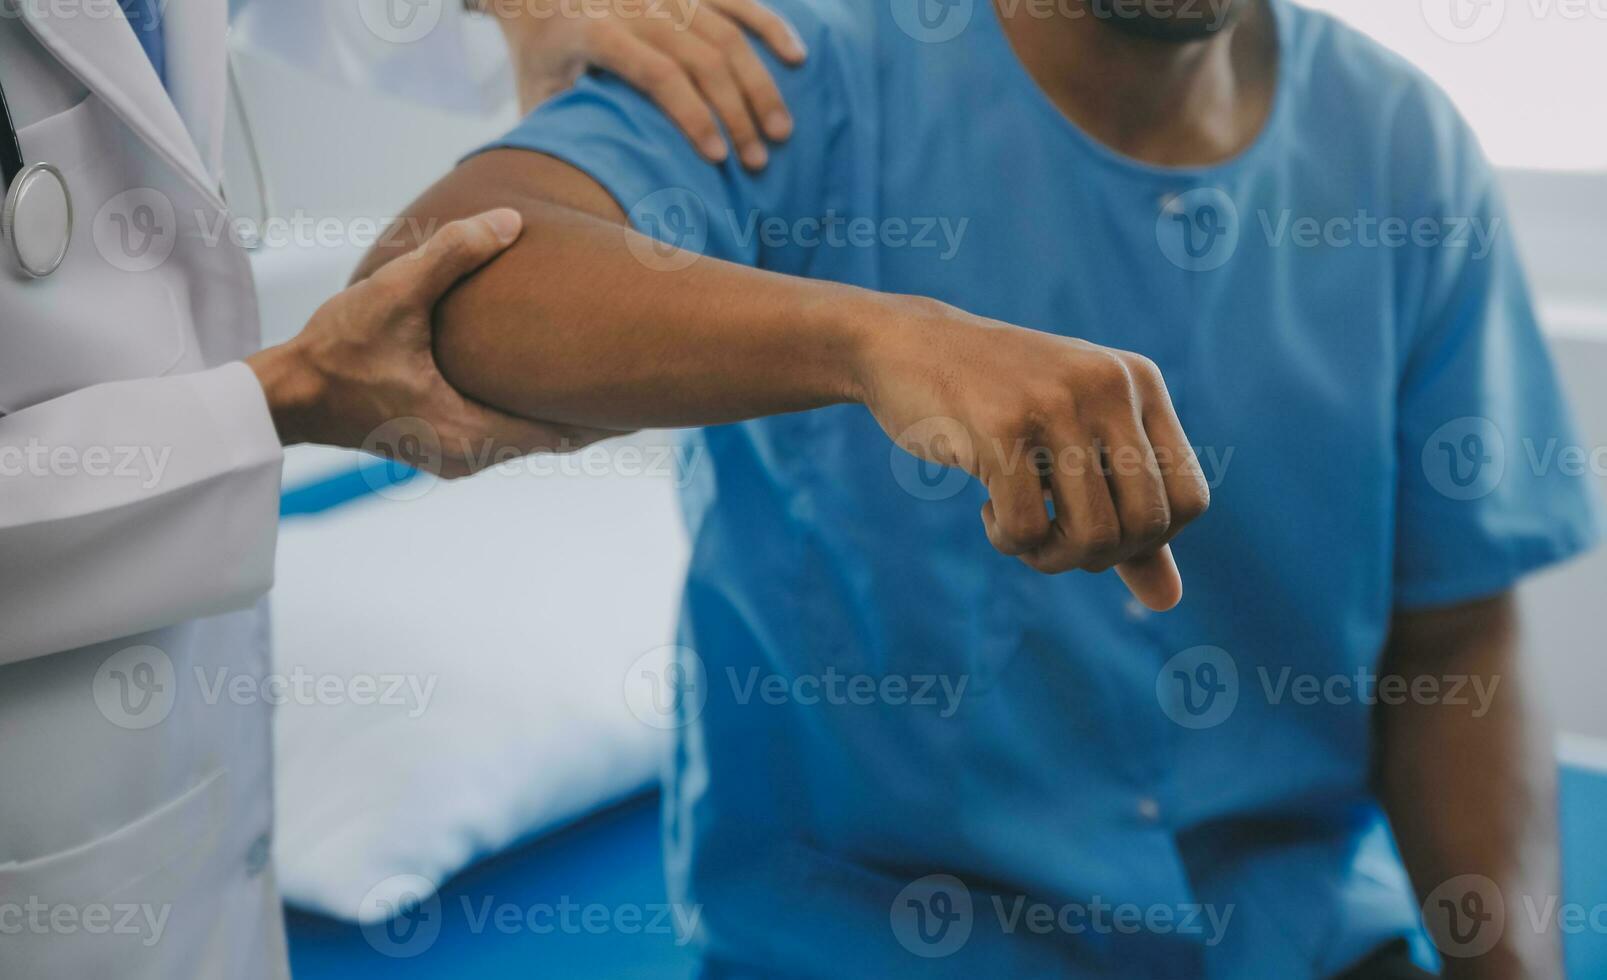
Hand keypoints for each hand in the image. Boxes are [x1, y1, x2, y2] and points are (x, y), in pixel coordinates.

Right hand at [248, 209, 610, 476]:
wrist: (289, 394)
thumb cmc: (338, 348)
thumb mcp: (395, 292)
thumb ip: (451, 253)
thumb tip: (509, 221)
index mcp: (467, 433)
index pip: (557, 434)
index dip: (602, 418)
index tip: (646, 403)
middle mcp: (466, 458)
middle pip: (549, 441)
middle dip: (591, 417)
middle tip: (643, 391)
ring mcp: (452, 459)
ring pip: (525, 442)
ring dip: (560, 419)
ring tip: (606, 393)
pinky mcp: (439, 450)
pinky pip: (502, 439)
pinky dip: (530, 419)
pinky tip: (548, 393)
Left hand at [486, 0, 805, 169]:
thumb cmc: (539, 55)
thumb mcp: (535, 94)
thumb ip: (560, 133)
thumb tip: (583, 193)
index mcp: (594, 32)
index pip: (655, 73)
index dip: (691, 115)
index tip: (717, 157)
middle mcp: (633, 5)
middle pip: (701, 57)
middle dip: (735, 111)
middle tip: (758, 159)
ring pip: (725, 32)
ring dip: (759, 83)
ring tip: (781, 130)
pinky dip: (770, 26)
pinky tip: (797, 58)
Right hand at [855, 297, 1210, 610]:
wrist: (905, 346)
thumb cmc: (995, 404)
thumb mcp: (1072, 449)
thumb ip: (1124, 520)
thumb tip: (1169, 601)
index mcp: (1139, 383)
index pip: (1190, 499)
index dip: (1149, 540)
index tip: (1099, 528)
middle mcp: (1109, 386)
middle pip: (1146, 526)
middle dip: (1099, 557)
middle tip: (1053, 539)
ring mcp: (1056, 403)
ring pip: (1093, 537)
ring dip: (1050, 558)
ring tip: (1019, 531)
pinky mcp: (1001, 426)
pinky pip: (1029, 530)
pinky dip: (1008, 540)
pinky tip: (987, 509)